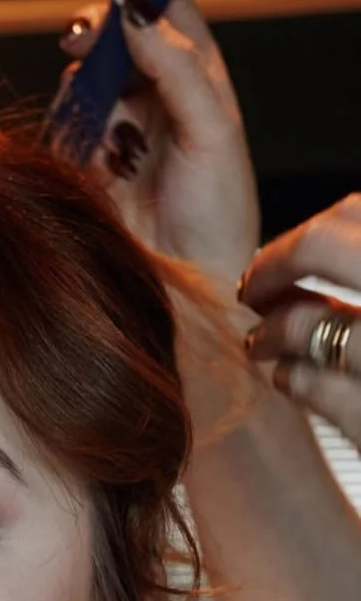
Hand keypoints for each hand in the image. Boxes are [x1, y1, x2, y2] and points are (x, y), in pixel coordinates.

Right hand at [58, 0, 258, 292]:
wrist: (189, 283)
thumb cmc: (219, 214)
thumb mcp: (213, 131)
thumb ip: (176, 68)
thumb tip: (135, 15)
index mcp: (197, 77)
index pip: (167, 10)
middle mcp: (154, 97)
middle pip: (114, 38)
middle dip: (94, 31)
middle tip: (81, 38)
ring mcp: (116, 130)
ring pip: (83, 80)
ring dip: (81, 88)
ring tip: (100, 123)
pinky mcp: (85, 164)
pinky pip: (62, 127)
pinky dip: (66, 128)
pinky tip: (86, 153)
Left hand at [241, 197, 360, 447]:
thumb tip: (326, 244)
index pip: (356, 214)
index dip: (308, 233)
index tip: (284, 254)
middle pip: (324, 245)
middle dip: (273, 265)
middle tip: (251, 289)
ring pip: (308, 324)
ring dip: (271, 332)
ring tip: (260, 342)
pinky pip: (316, 386)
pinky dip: (291, 378)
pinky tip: (286, 378)